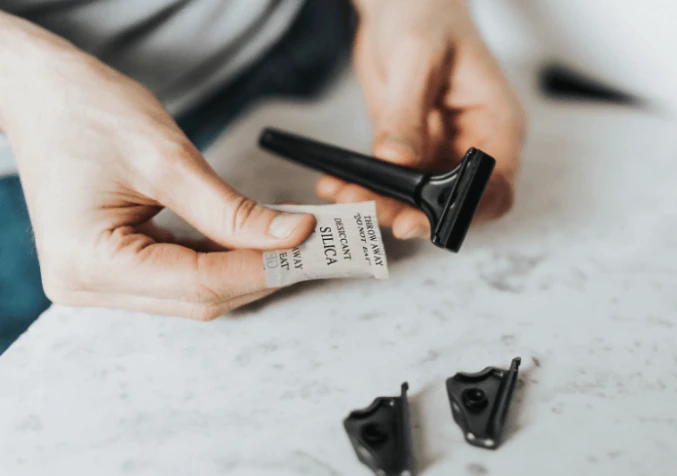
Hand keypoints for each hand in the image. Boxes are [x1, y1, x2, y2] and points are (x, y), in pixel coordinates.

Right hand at [0, 15, 314, 318]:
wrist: (40, 93)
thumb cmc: (87, 112)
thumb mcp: (168, 160)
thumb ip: (233, 210)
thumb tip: (292, 235)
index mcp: (90, 263)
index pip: (200, 284)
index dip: (262, 266)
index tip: (310, 245)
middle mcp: (88, 286)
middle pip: (200, 297)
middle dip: (258, 271)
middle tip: (308, 244)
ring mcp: (98, 282)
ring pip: (194, 292)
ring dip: (243, 266)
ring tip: (284, 237)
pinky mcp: (112, 268)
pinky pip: (179, 275)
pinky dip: (218, 258)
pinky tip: (247, 237)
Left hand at [317, 0, 525, 238]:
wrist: (401, 4)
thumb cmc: (426, 14)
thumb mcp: (418, 56)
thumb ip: (406, 111)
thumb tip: (396, 160)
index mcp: (497, 125)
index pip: (495, 188)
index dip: (464, 213)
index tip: (420, 219)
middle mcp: (472, 145)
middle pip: (452, 203)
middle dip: (409, 212)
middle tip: (369, 209)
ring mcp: (439, 151)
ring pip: (415, 199)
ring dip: (379, 204)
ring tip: (343, 195)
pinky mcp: (408, 151)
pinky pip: (388, 181)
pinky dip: (363, 187)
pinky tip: (336, 184)